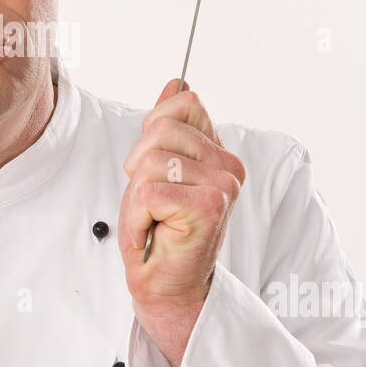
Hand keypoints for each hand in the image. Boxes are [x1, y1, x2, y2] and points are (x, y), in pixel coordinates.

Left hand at [118, 79, 245, 366]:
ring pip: (150, 161)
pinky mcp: (207, 207)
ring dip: (137, 195)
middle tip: (152, 203)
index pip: (183, 103)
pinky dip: (138, 215)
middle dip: (139, 167)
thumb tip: (177, 81)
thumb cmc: (161, 232)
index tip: (154, 168)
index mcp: (219, 152)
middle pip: (160, 130)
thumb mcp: (157, 169)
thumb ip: (168, 125)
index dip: (153, 131)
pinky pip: (147, 192)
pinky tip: (155, 231)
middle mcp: (228, 167)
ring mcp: (222, 186)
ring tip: (154, 218)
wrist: (168, 285)